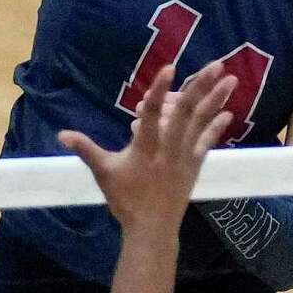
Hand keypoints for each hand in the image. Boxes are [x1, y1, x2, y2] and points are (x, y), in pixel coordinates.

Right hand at [58, 63, 235, 237]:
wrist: (152, 227)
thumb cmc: (126, 199)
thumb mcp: (103, 172)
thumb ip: (85, 149)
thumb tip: (61, 134)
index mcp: (146, 146)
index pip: (153, 113)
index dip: (160, 90)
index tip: (169, 68)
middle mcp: (169, 147)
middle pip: (187, 112)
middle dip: (201, 87)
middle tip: (216, 65)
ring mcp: (185, 155)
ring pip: (201, 122)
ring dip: (216, 100)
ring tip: (231, 79)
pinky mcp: (194, 165)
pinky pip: (207, 141)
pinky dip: (217, 126)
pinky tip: (228, 111)